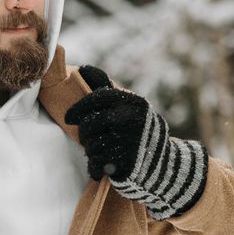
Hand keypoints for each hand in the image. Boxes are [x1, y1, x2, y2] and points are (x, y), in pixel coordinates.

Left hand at [64, 65, 207, 219]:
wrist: (165, 164)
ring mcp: (130, 142)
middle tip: (87, 138)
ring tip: (100, 151)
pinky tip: (101, 166)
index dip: (78, 108)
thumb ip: (107, 89)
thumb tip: (82, 68)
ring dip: (90, 150)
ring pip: (91, 145)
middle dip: (84, 134)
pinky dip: (94, 166)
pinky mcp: (127, 163)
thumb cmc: (138, 130)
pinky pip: (97, 163)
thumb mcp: (130, 106)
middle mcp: (132, 119)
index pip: (96, 98)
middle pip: (89, 124)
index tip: (68, 118)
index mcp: (133, 102)